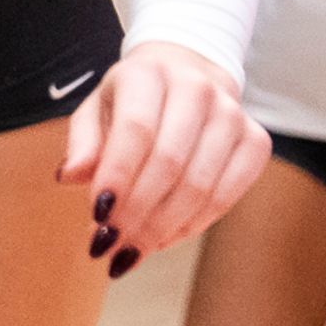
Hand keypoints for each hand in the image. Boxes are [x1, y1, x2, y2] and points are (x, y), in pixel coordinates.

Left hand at [59, 40, 268, 268]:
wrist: (189, 76)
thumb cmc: (133, 102)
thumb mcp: (96, 110)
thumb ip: (83, 143)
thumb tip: (69, 176)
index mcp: (148, 74)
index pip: (136, 130)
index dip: (118, 177)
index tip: (98, 217)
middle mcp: (196, 88)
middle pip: (169, 162)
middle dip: (137, 212)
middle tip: (111, 246)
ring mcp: (232, 114)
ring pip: (200, 185)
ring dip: (162, 227)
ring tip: (131, 251)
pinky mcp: (256, 141)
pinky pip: (227, 195)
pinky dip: (193, 224)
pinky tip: (164, 239)